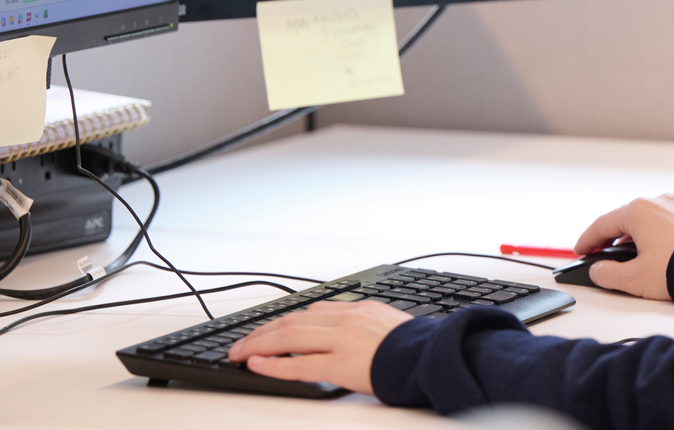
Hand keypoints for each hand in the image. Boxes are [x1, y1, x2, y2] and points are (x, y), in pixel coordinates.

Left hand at [227, 299, 413, 393]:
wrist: (434, 357)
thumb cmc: (417, 348)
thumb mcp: (390, 324)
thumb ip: (364, 324)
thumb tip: (343, 332)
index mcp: (359, 309)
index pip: (311, 312)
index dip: (284, 322)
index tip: (269, 331)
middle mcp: (347, 320)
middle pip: (293, 321)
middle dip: (262, 332)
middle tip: (242, 342)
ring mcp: (342, 341)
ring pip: (289, 337)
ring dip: (258, 344)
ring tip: (239, 353)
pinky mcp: (341, 364)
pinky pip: (298, 364)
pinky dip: (272, 364)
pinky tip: (256, 364)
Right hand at [572, 193, 673, 300]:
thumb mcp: (634, 278)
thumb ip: (608, 275)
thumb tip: (599, 271)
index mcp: (639, 210)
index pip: (603, 224)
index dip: (587, 240)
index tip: (579, 251)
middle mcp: (658, 202)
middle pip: (625, 219)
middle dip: (610, 238)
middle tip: (598, 253)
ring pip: (646, 220)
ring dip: (633, 237)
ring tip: (626, 256)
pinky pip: (665, 224)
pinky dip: (653, 236)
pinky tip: (653, 252)